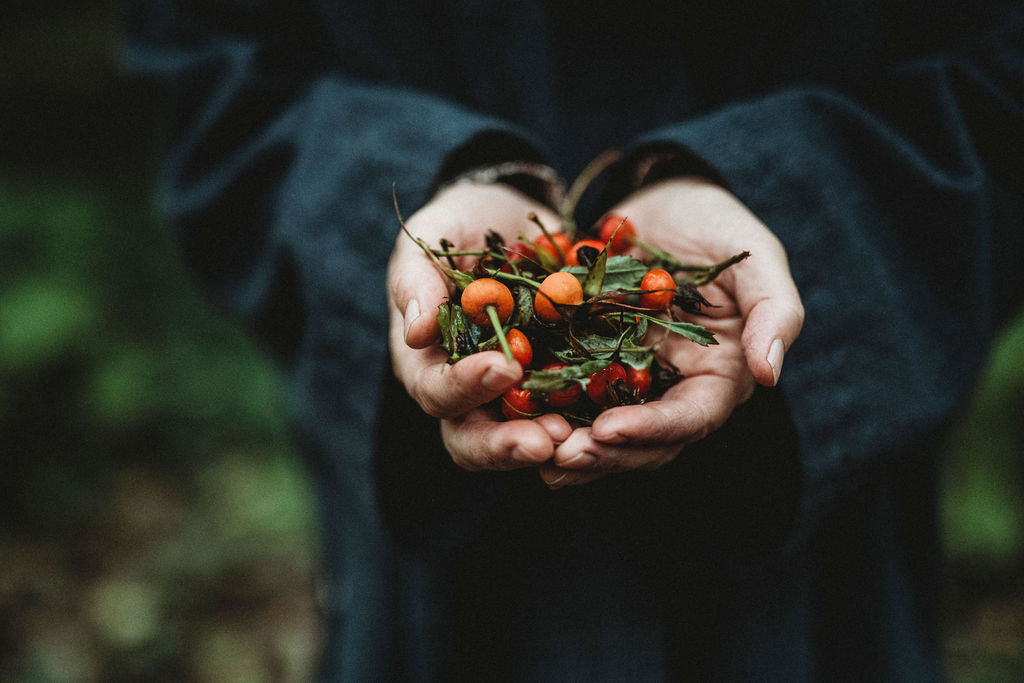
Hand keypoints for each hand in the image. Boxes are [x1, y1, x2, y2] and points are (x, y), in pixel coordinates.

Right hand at [387, 182, 572, 470]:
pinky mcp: (552, 382)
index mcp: (425, 360)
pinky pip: (566, 411)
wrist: (512, 217)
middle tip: (547, 439)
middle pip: (472, 439)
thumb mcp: (432, 233)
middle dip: (506, 444)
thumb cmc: (460, 224)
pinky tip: (608, 416)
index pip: (435, 391)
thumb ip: (416, 278)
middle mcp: (464, 388)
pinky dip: (583, 419)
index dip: (465, 387)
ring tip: (576, 436)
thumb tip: (415, 333)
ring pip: (518, 437)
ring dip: (546, 441)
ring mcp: (510, 392)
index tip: (505, 366)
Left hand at [540, 177, 803, 487]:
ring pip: (602, 432)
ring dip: (570, 449)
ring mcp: (628, 379)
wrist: (658, 197)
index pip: (692, 417)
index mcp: (719, 374)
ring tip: (532, 451)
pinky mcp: (587, 363)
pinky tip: (511, 421)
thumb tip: (770, 373)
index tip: (609, 429)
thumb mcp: (754, 255)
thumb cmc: (714, 222)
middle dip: (604, 454)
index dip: (654, 430)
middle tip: (560, 456)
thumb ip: (774, 310)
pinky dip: (544, 414)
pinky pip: (566, 399)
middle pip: (645, 442)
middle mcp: (673, 388)